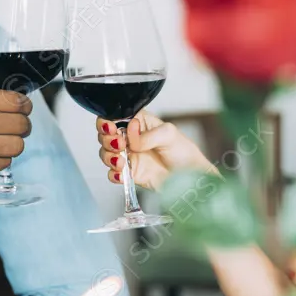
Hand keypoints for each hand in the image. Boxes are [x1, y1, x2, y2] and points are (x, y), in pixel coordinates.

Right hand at [96, 110, 215, 190]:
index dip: (107, 121)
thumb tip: (131, 138)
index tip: (111, 128)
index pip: (114, 116)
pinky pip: (113, 174)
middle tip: (118, 144)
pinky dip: (113, 174)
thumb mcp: (169, 134)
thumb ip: (148, 135)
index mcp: (138, 122)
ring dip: (108, 156)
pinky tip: (122, 174)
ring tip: (121, 161)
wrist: (190, 178)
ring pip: (105, 153)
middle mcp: (130, 138)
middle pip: (105, 134)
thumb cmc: (183, 151)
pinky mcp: (129, 173)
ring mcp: (128, 156)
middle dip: (106, 139)